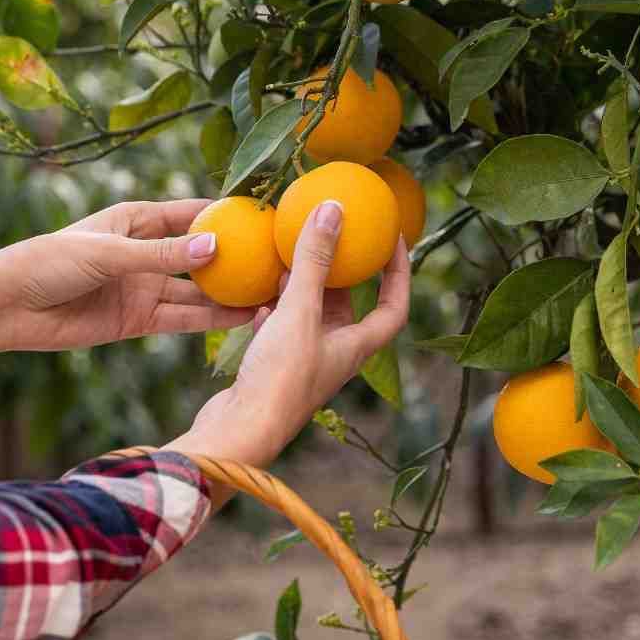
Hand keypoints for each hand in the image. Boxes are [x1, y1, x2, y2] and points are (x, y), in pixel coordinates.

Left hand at [0, 198, 254, 355]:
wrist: (9, 307)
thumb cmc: (48, 262)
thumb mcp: (109, 253)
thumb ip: (162, 255)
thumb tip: (215, 249)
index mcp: (135, 219)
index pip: (192, 214)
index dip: (228, 216)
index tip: (266, 218)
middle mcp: (145, 253)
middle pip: (201, 255)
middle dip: (238, 259)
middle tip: (279, 261)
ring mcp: (143, 288)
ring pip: (197, 291)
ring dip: (230, 294)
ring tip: (271, 294)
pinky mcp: (138, 320)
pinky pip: (182, 319)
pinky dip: (210, 320)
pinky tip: (242, 318)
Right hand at [169, 199, 409, 471]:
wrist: (240, 430)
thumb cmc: (280, 377)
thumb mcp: (299, 312)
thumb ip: (315, 261)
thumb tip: (333, 209)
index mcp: (355, 346)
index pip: (393, 306)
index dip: (399, 273)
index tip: (393, 240)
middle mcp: (335, 355)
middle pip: (348, 307)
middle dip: (342, 272)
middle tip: (332, 236)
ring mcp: (303, 362)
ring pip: (310, 315)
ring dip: (303, 286)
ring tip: (290, 255)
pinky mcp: (273, 368)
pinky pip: (280, 329)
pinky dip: (273, 308)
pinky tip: (257, 294)